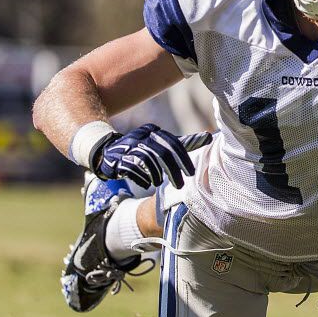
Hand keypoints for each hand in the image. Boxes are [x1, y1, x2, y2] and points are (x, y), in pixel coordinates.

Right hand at [94, 124, 212, 188]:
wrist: (107, 151)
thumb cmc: (143, 149)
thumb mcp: (163, 144)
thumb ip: (185, 142)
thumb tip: (209, 136)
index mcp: (154, 131)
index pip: (173, 143)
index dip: (183, 158)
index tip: (191, 173)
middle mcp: (141, 136)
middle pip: (161, 153)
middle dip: (173, 170)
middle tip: (180, 185)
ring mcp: (128, 147)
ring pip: (147, 161)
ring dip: (156, 175)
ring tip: (159, 185)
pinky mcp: (117, 159)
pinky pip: (132, 169)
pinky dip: (141, 177)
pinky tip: (147, 183)